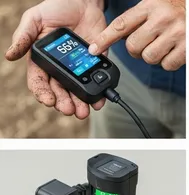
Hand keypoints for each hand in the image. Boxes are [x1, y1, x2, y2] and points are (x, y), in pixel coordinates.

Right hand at [5, 0, 107, 118]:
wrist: (83, 2)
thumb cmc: (56, 8)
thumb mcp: (35, 18)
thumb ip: (24, 36)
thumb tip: (9, 55)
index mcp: (42, 59)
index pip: (39, 81)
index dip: (42, 93)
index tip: (48, 100)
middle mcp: (60, 67)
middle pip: (59, 91)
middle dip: (63, 103)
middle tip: (69, 110)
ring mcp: (78, 67)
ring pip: (77, 91)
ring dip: (80, 103)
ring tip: (82, 111)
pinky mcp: (96, 64)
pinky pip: (97, 81)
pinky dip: (99, 94)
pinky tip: (99, 101)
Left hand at [88, 0, 185, 70]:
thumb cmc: (177, 7)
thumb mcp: (155, 3)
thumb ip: (137, 17)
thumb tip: (118, 36)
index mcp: (150, 6)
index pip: (121, 24)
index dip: (105, 38)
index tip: (94, 49)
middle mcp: (162, 19)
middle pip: (133, 46)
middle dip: (135, 50)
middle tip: (144, 45)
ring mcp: (175, 34)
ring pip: (149, 57)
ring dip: (152, 56)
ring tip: (161, 46)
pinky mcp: (187, 48)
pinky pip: (167, 64)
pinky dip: (168, 62)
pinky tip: (172, 51)